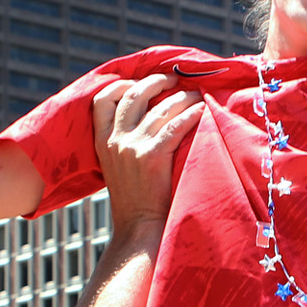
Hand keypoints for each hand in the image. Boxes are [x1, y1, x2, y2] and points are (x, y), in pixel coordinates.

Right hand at [91, 76, 199, 229]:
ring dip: (181, 97)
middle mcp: (115, 140)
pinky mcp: (153, 156)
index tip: (140, 81)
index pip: (102, 100)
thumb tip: (148, 120)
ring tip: (196, 94)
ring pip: (159, 108)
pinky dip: (192, 114)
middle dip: (155, 82)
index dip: (121, 84)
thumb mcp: (118, 166)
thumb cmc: (136, 199)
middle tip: (175, 79)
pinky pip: (176, 126)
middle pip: (133, 95)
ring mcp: (132, 147)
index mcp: (102, 141)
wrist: (139, 226)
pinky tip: (203, 110)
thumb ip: (125, 143)